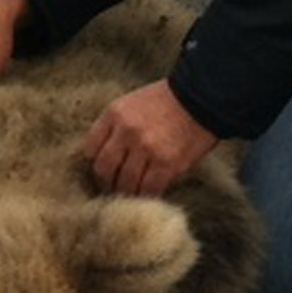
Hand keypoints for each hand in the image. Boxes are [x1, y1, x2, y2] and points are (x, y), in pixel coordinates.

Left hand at [85, 80, 218, 200]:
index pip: (90, 149)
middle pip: (104, 170)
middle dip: (108, 183)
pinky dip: (148, 195)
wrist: (201, 97)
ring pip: (126, 184)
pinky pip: (150, 189)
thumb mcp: (132, 103)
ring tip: (134, 193)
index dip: (96, 163)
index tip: (103, 170)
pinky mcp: (167, 163)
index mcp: (114, 113)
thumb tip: (105, 156)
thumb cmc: (166, 101)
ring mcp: (146, 148)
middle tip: (115, 187)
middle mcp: (126, 131)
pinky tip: (151, 193)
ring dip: (128, 192)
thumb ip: (115, 126)